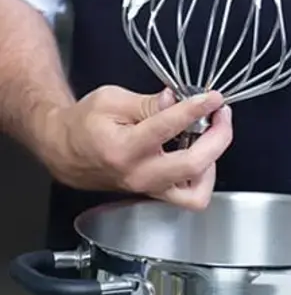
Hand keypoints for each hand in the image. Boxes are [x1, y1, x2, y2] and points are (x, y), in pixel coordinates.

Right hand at [40, 86, 232, 209]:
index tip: (213, 98)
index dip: (197, 109)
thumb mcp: (111, 100)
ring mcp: (149, 189)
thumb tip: (176, 99)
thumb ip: (148, 102)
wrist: (65, 150)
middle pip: (194, 165)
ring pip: (197, 191)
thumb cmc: (84, 124)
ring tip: (212, 134)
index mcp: (124, 148)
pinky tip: (201, 152)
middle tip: (222, 114)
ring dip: (213, 160)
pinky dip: (204, 176)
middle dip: (218, 137)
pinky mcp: (157, 194)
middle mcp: (139, 174)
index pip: (169, 127)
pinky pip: (191, 196)